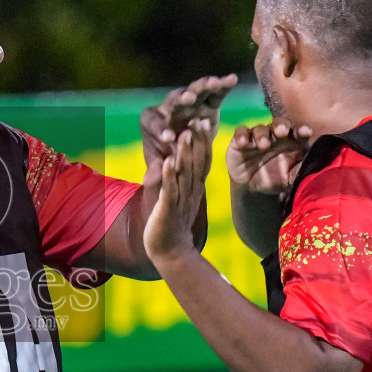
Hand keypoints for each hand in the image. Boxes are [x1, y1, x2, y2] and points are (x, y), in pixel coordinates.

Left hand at [140, 75, 237, 166]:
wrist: (184, 150)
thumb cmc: (166, 157)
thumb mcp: (160, 165)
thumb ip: (155, 170)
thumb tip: (149, 180)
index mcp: (151, 121)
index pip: (155, 124)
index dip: (161, 129)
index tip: (168, 138)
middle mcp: (169, 107)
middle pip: (175, 100)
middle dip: (182, 99)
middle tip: (188, 99)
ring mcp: (190, 102)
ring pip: (196, 90)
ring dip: (204, 86)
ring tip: (214, 83)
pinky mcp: (208, 103)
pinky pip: (215, 92)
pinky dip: (223, 85)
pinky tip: (232, 79)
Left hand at [145, 119, 218, 262]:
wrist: (170, 252)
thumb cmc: (173, 223)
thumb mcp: (181, 197)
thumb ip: (184, 180)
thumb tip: (183, 161)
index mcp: (194, 188)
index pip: (202, 161)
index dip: (203, 141)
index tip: (203, 122)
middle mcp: (190, 192)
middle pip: (197, 163)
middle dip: (198, 141)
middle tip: (199, 119)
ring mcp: (180, 200)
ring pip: (184, 173)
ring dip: (184, 153)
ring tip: (184, 133)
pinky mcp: (167, 210)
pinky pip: (169, 190)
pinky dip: (169, 175)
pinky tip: (167, 160)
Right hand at [225, 120, 312, 195]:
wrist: (251, 187)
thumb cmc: (275, 178)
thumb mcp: (290, 178)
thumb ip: (300, 172)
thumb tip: (314, 170)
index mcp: (292, 142)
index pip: (299, 132)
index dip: (302, 130)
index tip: (306, 132)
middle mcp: (276, 135)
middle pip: (280, 124)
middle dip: (281, 126)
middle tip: (282, 131)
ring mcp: (258, 136)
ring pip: (261, 128)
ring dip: (262, 135)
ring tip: (263, 145)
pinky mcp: (241, 140)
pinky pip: (241, 132)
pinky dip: (241, 136)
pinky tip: (243, 143)